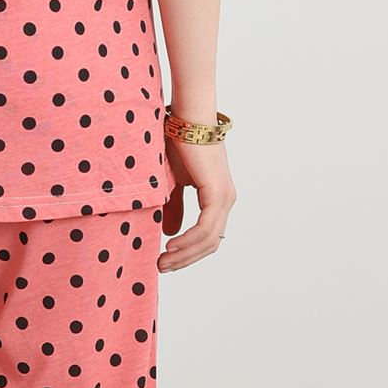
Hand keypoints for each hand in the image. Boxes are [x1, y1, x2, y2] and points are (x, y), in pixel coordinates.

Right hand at [157, 135, 235, 272]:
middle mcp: (226, 200)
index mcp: (217, 197)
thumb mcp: (171, 182)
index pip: (207, 236)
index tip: (165, 260)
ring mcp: (225, 198)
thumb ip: (173, 207)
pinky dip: (188, 240)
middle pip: (210, 243)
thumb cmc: (177, 143)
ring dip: (185, 254)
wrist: (185, 119)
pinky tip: (171, 244)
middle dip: (185, 259)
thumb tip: (170, 232)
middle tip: (161, 267)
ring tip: (163, 261)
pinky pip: (205, 228)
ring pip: (208, 240)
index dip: (187, 253)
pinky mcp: (218, 193)